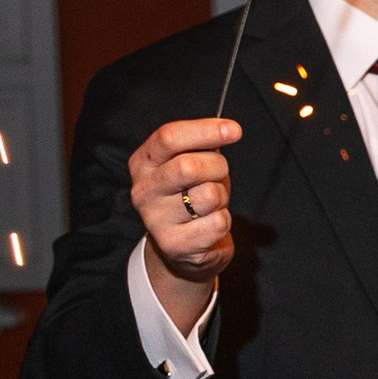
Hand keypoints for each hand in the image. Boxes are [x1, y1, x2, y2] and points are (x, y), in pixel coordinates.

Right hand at [131, 118, 241, 332]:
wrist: (183, 248)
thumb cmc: (190, 196)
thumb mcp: (191, 163)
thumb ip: (201, 146)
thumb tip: (227, 130)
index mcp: (143, 163)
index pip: (169, 137)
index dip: (205, 130)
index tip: (234, 130)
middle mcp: (143, 191)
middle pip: (188, 166)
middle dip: (217, 167)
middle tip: (219, 175)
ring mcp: (155, 220)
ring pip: (207, 196)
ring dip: (221, 197)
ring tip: (210, 204)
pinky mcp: (175, 245)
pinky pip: (217, 222)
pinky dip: (223, 221)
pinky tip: (209, 225)